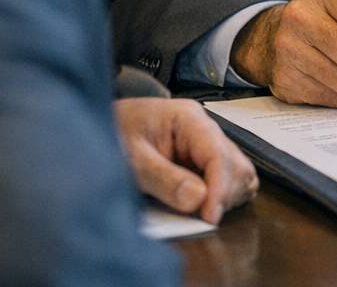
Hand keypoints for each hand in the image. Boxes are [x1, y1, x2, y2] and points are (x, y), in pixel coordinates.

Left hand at [114, 98, 257, 223]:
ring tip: (200, 212)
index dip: (219, 188)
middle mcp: (205, 130)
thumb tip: (198, 200)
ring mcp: (207, 146)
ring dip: (226, 197)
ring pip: (239, 174)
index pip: (218, 154)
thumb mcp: (130, 158)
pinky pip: (227, 181)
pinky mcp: (203, 162)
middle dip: (224, 194)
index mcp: (189, 119)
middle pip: (238, 165)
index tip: (209, 217)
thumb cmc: (112, 134)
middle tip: (201, 218)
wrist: (98, 125)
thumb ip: (162, 178)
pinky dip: (220, 197)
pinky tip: (200, 206)